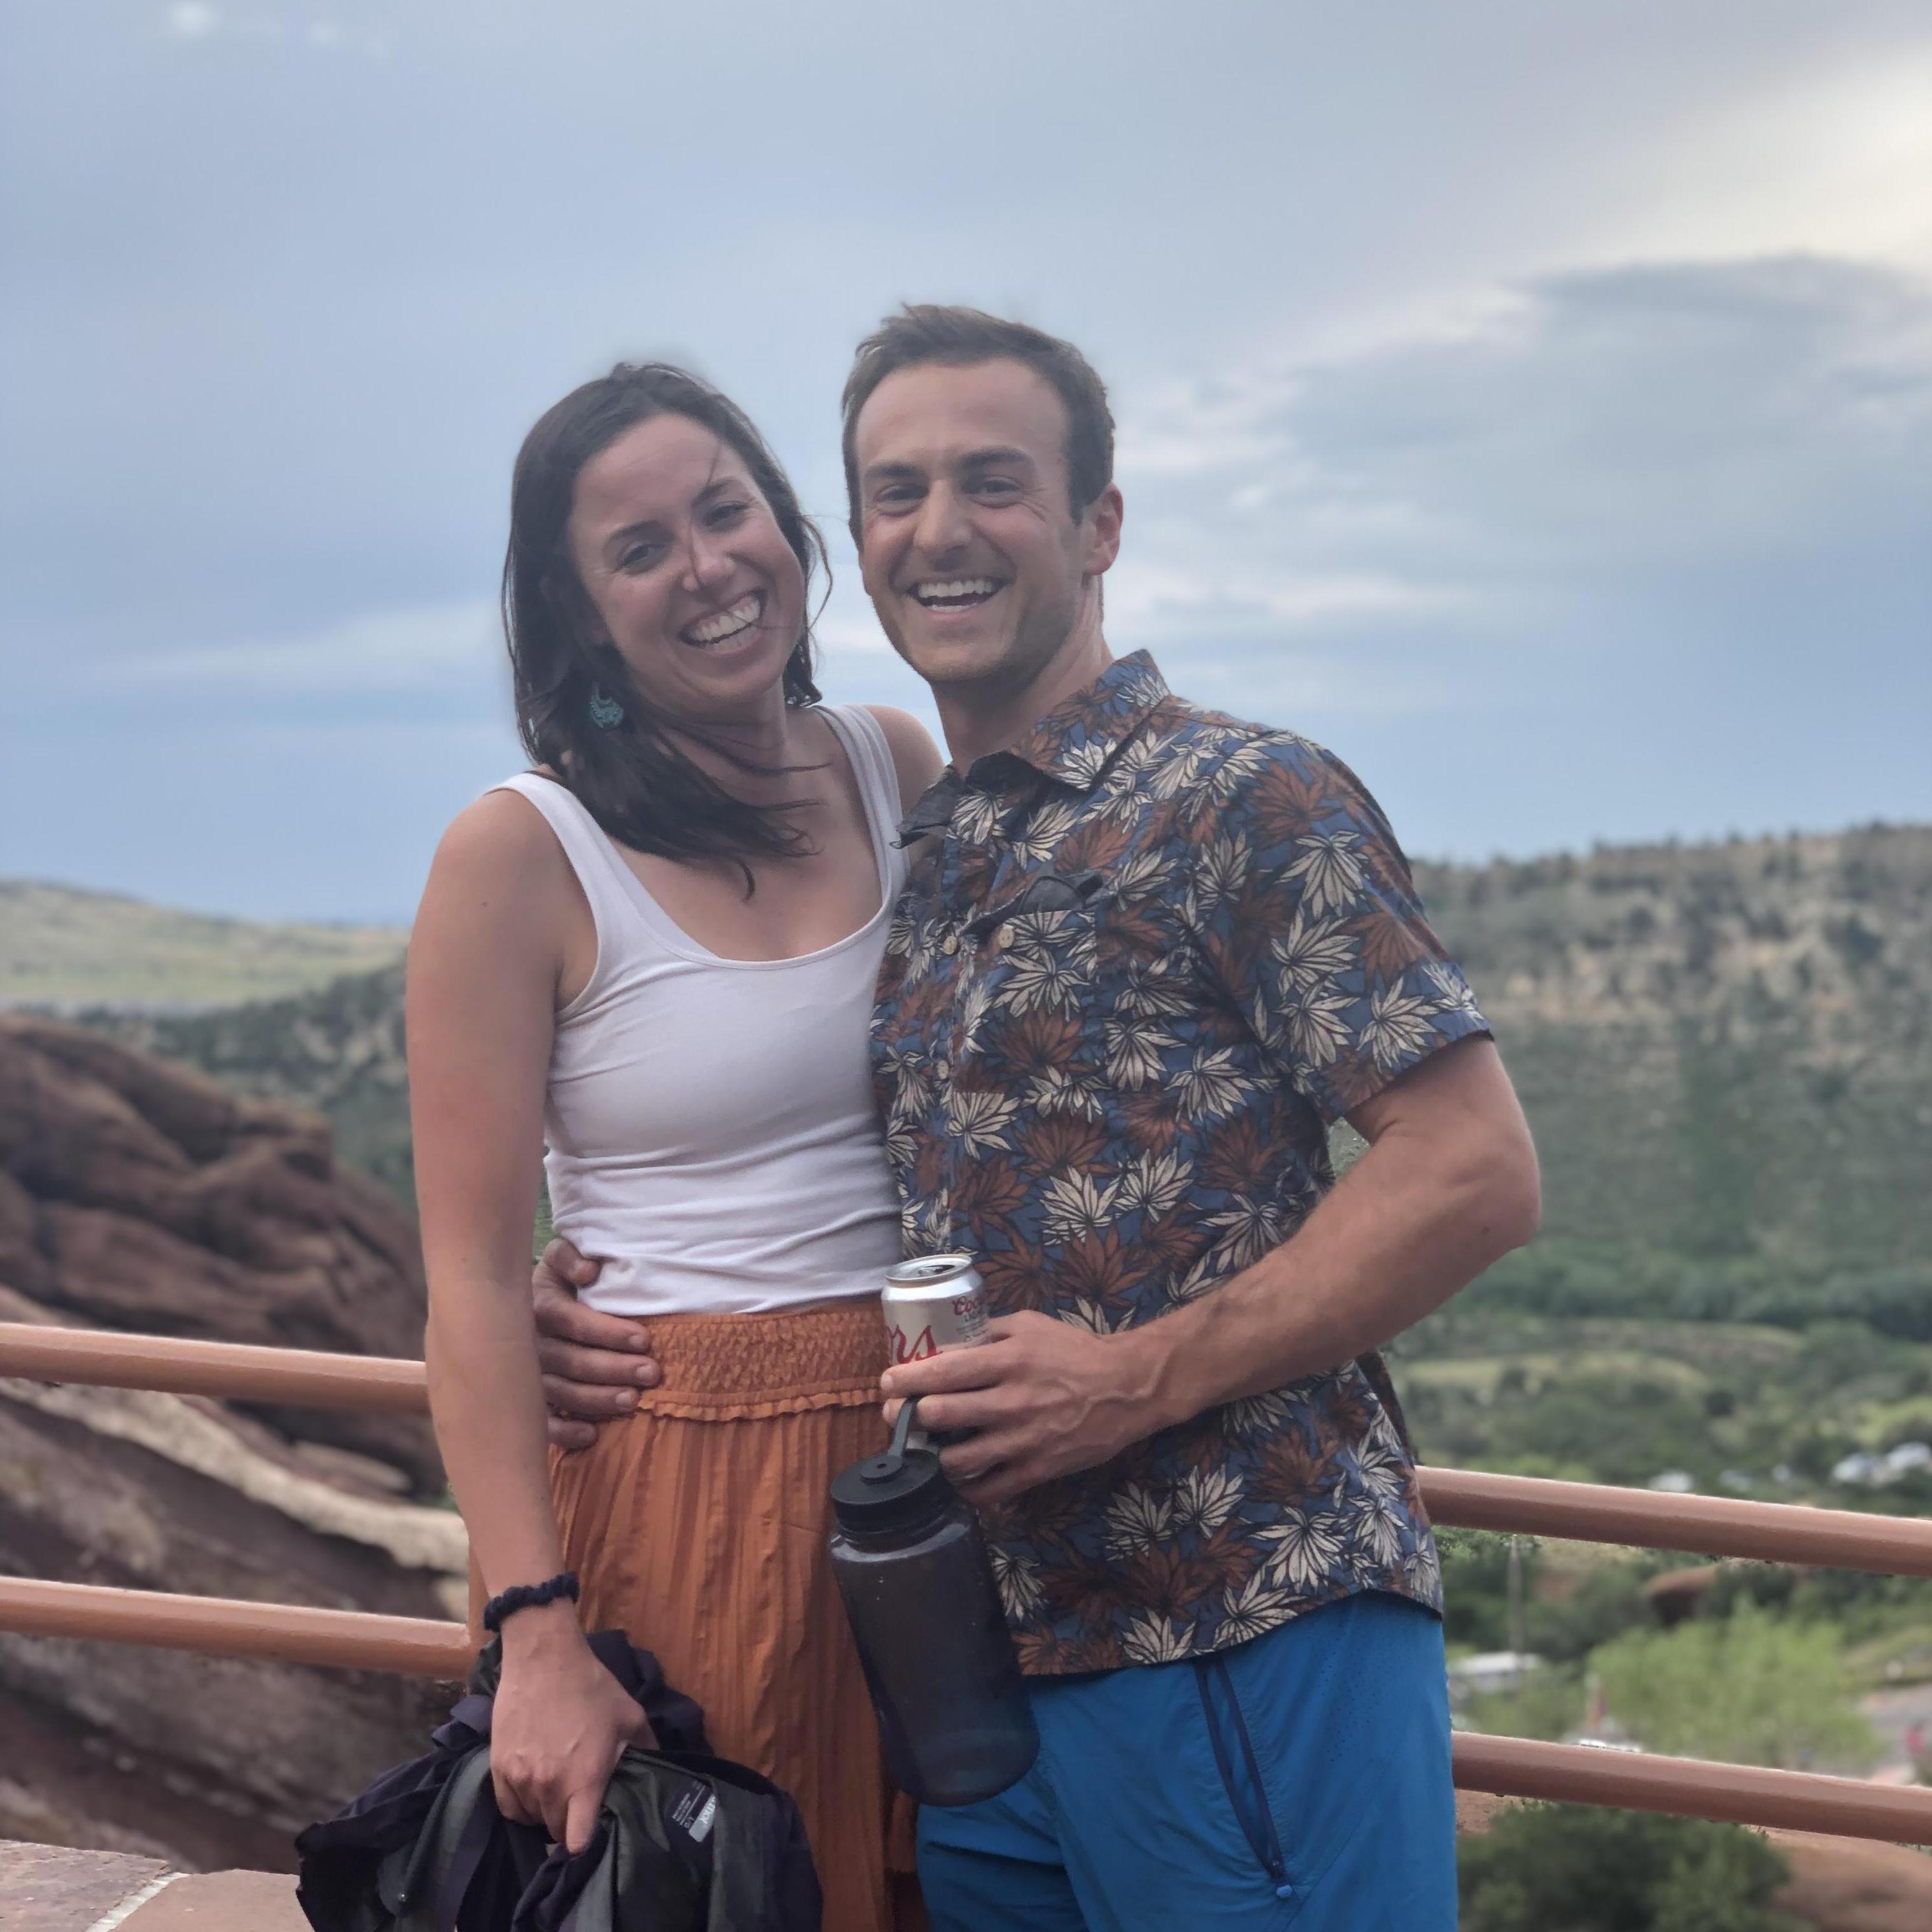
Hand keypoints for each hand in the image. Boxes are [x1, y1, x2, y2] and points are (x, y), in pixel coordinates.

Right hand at [490, 1601, 655, 1850]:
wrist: (544, 1658)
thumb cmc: (592, 1687)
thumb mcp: (630, 1716)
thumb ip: (647, 1751)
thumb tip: (660, 1774)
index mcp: (584, 1779)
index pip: (578, 1841)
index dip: (587, 1847)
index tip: (594, 1837)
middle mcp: (549, 1786)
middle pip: (556, 1831)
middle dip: (570, 1823)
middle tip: (581, 1803)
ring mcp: (520, 1778)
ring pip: (533, 1820)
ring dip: (546, 1813)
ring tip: (559, 1789)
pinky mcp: (498, 1768)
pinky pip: (509, 1808)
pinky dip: (522, 1805)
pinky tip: (535, 1787)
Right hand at [532, 1237, 659, 1450]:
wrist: (525, 1304)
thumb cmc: (561, 1281)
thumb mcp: (561, 1258)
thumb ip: (570, 1256)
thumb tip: (589, 1270)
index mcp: (539, 1305)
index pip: (572, 1321)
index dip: (608, 1332)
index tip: (645, 1339)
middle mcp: (530, 1343)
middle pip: (571, 1360)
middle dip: (614, 1368)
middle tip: (651, 1373)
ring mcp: (526, 1375)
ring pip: (560, 1391)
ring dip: (597, 1399)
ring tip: (632, 1401)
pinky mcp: (528, 1400)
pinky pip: (542, 1422)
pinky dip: (564, 1432)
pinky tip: (591, 1435)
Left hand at [880, 1311, 1167, 1506]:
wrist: (1127, 1387)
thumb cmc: (1075, 1351)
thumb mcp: (1029, 1324)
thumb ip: (986, 1331)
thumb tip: (944, 1345)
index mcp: (1008, 1360)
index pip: (942, 1372)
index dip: (905, 1380)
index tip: (887, 1383)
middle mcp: (1011, 1401)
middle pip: (939, 1416)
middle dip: (907, 1418)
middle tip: (897, 1417)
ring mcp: (1023, 1441)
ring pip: (956, 1460)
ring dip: (932, 1457)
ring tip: (925, 1450)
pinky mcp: (1037, 1470)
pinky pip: (989, 1491)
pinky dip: (966, 1490)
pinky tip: (957, 1479)